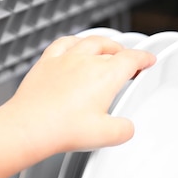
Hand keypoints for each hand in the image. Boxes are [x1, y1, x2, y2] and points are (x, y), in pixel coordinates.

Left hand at [0, 35, 155, 155]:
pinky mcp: (46, 63)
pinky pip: (63, 43)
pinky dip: (74, 42)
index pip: (132, 59)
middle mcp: (86, 61)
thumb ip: (124, 129)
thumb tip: (125, 127)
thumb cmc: (63, 129)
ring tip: (108, 48)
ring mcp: (64, 59)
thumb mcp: (106, 136)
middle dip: (124, 53)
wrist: (29, 127)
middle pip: (112, 49)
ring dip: (103, 43)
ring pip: (89, 41)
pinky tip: (73, 46)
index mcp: (106, 76)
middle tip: (129, 61)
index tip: (148, 60)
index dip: (144, 58)